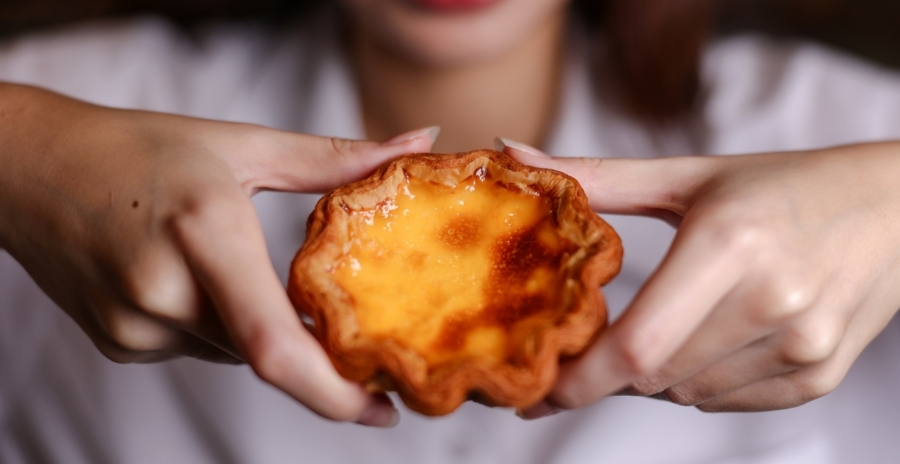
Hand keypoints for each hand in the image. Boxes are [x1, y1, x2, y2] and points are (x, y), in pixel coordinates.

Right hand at [0, 83, 437, 426]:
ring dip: (258, 326)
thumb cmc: (140, 148)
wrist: (30, 168)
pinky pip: (196, 347)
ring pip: (233, 351)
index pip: (273, 343)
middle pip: (264, 350)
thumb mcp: (243, 144)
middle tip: (338, 326)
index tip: (383, 407)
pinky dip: (218, 324)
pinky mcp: (119, 344)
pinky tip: (195, 276)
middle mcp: (164, 291)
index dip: (334, 392)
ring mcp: (134, 326)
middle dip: (308, 347)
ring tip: (235, 264)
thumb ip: (337, 158)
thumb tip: (419, 142)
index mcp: (205, 233)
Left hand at [497, 138, 899, 414]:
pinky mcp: (819, 375)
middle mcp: (772, 300)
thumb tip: (509, 151)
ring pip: (685, 393)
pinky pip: (726, 402)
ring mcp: (802, 344)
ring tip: (670, 319)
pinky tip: (712, 336)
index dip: (577, 380)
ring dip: (656, 372)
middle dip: (609, 369)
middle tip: (593, 343)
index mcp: (728, 245)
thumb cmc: (781, 186)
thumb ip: (595, 176)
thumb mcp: (686, 176)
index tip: (537, 389)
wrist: (892, 208)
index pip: (635, 346)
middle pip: (652, 376)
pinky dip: (699, 380)